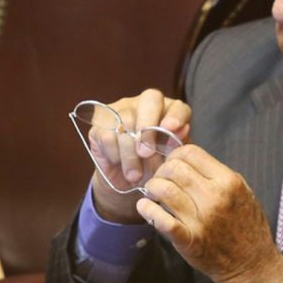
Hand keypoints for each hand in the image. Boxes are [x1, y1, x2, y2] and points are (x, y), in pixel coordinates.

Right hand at [88, 89, 190, 223]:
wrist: (126, 183)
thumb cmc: (153, 168)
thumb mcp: (167, 161)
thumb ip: (176, 146)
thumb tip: (182, 130)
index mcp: (169, 111)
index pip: (177, 107)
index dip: (176, 116)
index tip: (173, 130)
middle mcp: (146, 103)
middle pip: (150, 100)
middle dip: (149, 127)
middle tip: (146, 153)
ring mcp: (121, 109)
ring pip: (127, 122)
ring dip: (131, 154)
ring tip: (135, 175)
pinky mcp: (100, 122)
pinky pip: (109, 136)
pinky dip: (115, 155)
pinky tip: (119, 166)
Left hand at [135, 145, 282, 282]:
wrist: (251, 264)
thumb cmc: (246, 225)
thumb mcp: (241, 191)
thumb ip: (216, 174)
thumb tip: (186, 157)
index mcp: (228, 181)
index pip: (191, 152)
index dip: (175, 154)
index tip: (172, 164)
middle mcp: (215, 197)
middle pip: (175, 168)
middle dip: (161, 170)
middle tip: (160, 179)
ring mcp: (201, 220)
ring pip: (165, 190)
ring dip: (153, 188)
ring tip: (153, 192)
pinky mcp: (190, 241)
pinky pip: (162, 221)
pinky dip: (148, 210)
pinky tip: (145, 207)